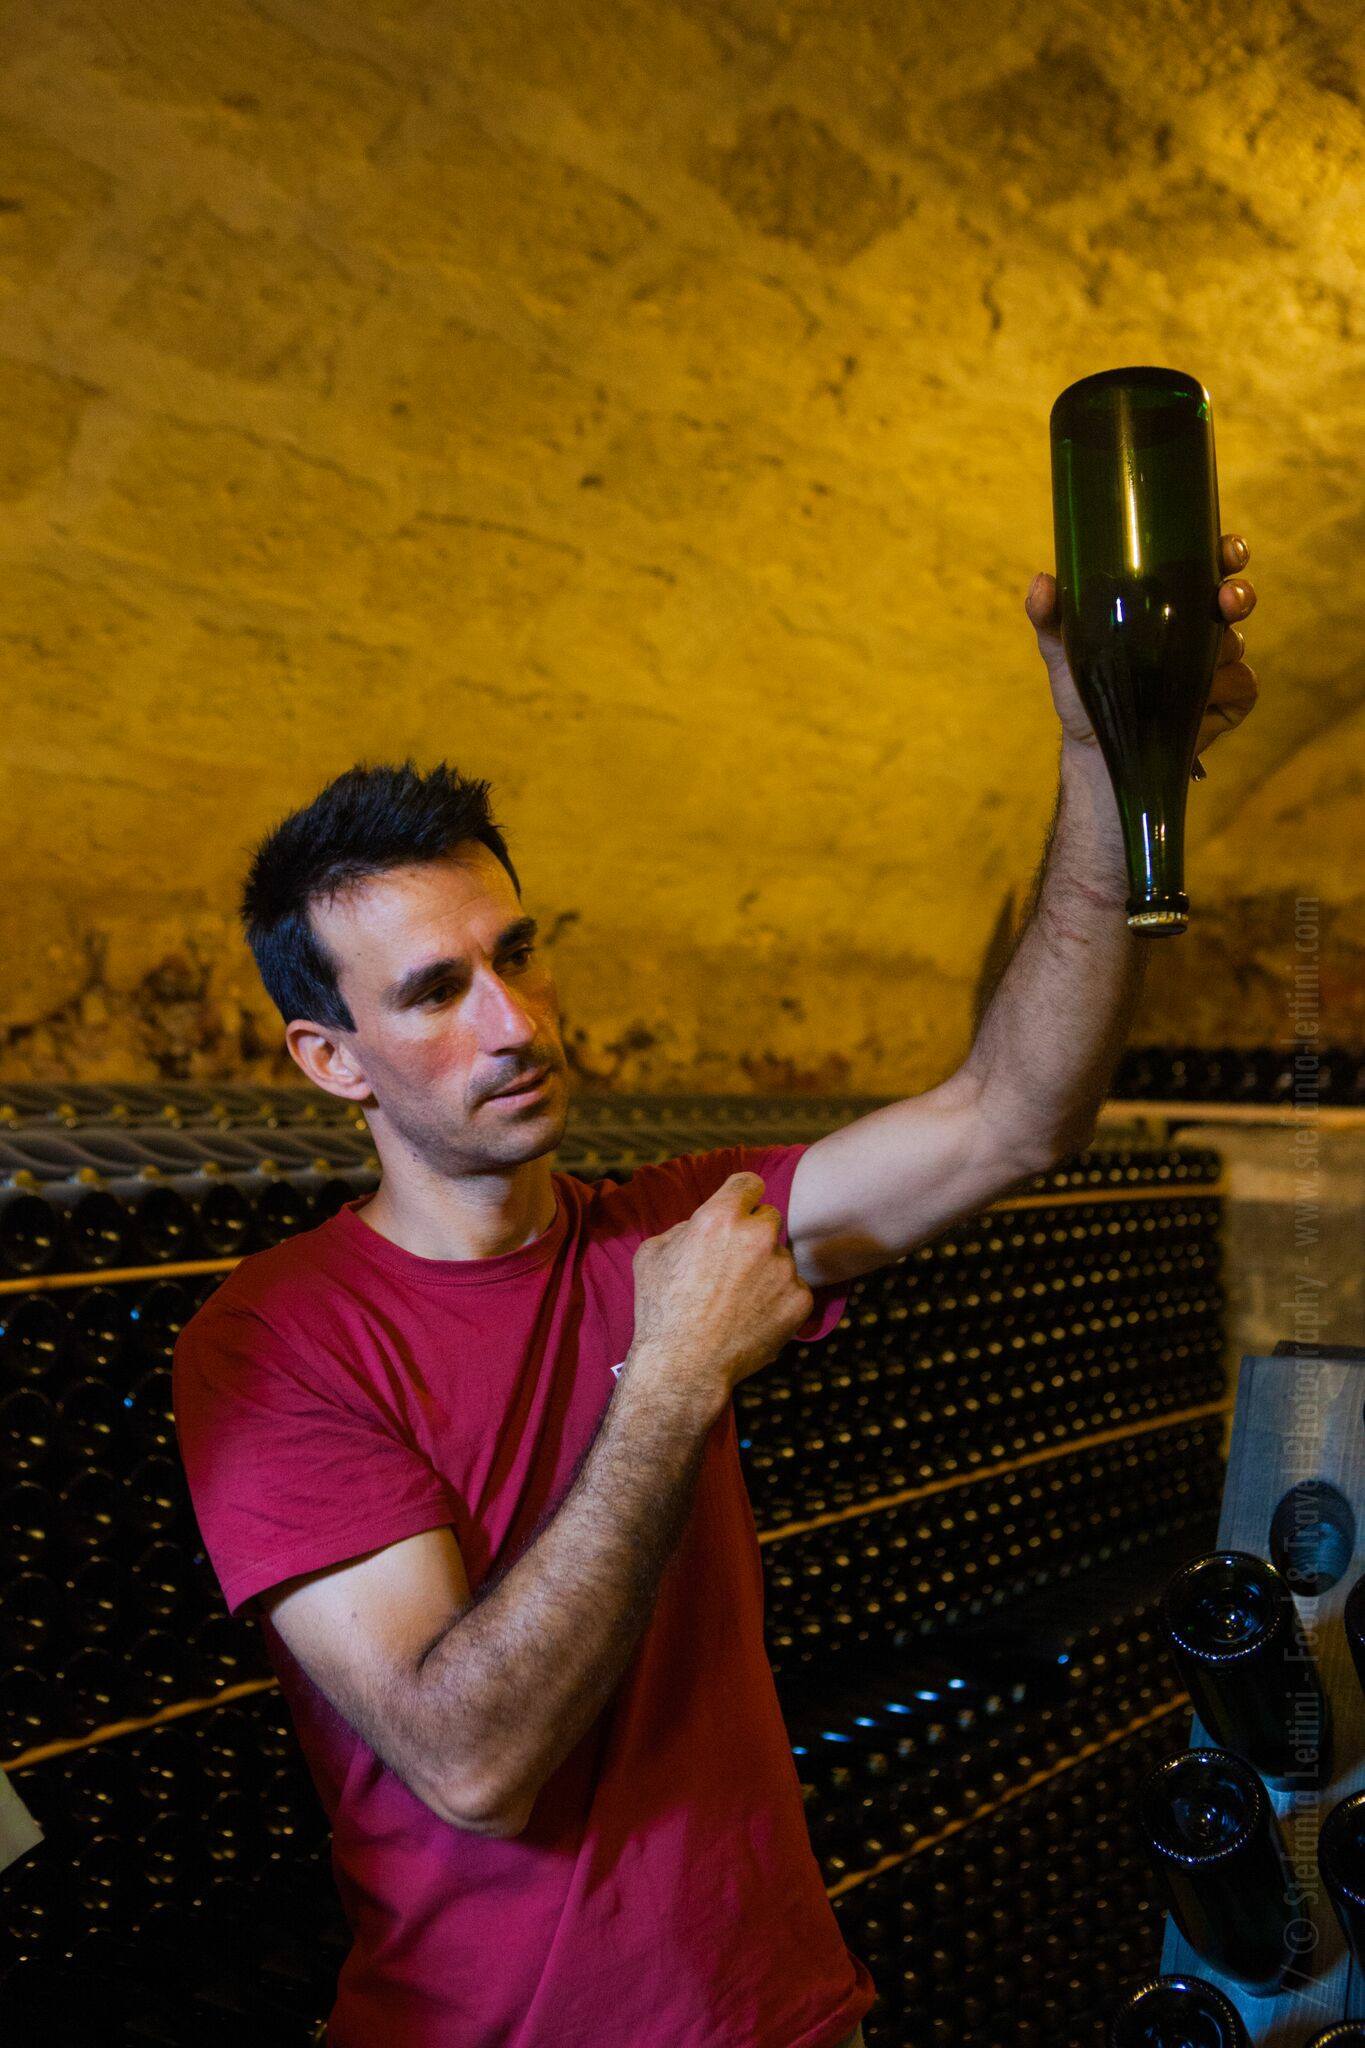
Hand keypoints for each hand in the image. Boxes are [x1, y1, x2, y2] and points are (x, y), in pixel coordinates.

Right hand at [626, 1172, 814, 1411]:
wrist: (684, 1366)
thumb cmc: (660, 1309)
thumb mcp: (653, 1253)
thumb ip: (685, 1227)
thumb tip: (702, 1223)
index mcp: (721, 1217)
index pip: (749, 1183)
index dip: (742, 1195)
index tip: (741, 1207)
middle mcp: (758, 1236)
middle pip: (769, 1217)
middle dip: (753, 1234)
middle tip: (733, 1264)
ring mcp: (783, 1269)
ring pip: (780, 1256)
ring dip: (765, 1269)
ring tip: (736, 1300)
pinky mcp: (800, 1299)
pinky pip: (793, 1288)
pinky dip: (777, 1300)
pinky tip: (752, 1318)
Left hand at [1025, 534, 1258, 773]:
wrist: (1099, 750)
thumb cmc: (1085, 692)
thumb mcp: (1063, 651)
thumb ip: (1051, 617)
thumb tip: (1041, 582)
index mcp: (1169, 605)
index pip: (1205, 567)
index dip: (1225, 554)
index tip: (1228, 552)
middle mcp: (1199, 628)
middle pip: (1233, 598)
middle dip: (1239, 594)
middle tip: (1227, 600)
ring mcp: (1219, 663)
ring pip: (1234, 644)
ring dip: (1218, 651)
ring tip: (1186, 669)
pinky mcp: (1231, 699)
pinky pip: (1243, 684)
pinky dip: (1223, 690)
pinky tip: (1198, 704)